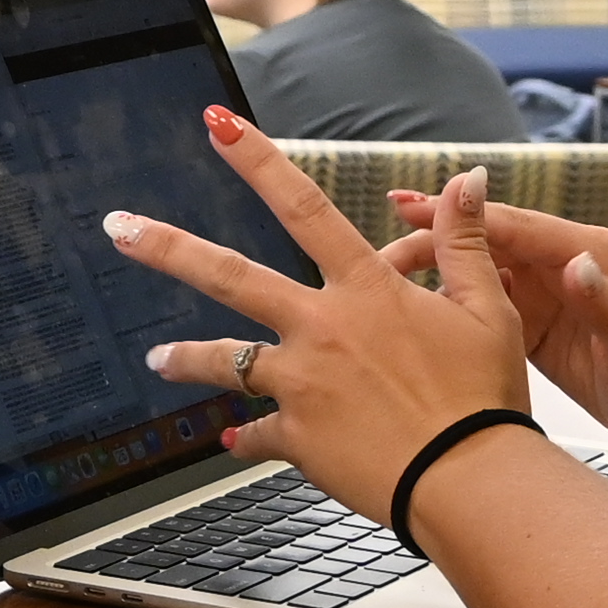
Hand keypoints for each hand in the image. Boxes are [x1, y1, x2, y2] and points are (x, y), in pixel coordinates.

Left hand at [104, 106, 533, 522]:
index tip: (216, 126)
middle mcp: (322, 329)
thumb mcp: (488, 309)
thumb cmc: (482, 399)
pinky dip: (246, 438)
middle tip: (118, 229)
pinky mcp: (299, 439)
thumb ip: (465, 241)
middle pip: (229, 276)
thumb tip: (469, 180)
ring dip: (184, 358)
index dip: (259, 160)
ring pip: (226, 361)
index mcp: (366, 291)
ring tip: (156, 360)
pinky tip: (233, 441)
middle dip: (166, 247)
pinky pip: (258, 435)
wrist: (468, 481)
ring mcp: (302, 384)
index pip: (304, 207)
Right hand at [384, 185, 607, 446]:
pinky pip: (482, 301)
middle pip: (483, 242)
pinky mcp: (535, 319)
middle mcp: (561, 264)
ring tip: (379, 276)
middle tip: (378, 250)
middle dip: (431, 239)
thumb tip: (577, 264)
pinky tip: (409, 310)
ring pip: (475, 270)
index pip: (509, 226)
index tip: (408, 210)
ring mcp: (545, 290)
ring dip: (431, 268)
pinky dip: (446, 300)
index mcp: (583, 254)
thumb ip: (606, 304)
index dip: (457, 217)